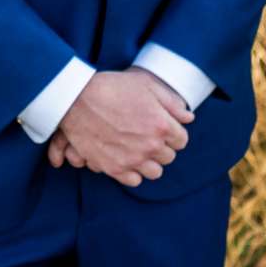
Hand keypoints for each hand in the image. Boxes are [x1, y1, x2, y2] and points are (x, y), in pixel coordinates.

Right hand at [53, 69, 192, 187]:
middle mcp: (150, 145)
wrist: (76, 98)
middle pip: (168, 157)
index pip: (182, 140)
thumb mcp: (146, 85)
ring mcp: (132, 159)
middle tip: (147, 135)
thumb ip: (172, 103)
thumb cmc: (112, 87)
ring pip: (154, 172)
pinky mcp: (114, 168)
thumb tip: (189, 118)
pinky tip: (126, 158)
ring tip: (138, 149)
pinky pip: (134, 180)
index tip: (162, 128)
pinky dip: (133, 172)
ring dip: (149, 162)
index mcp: (162, 125)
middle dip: (161, 146)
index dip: (173, 133)